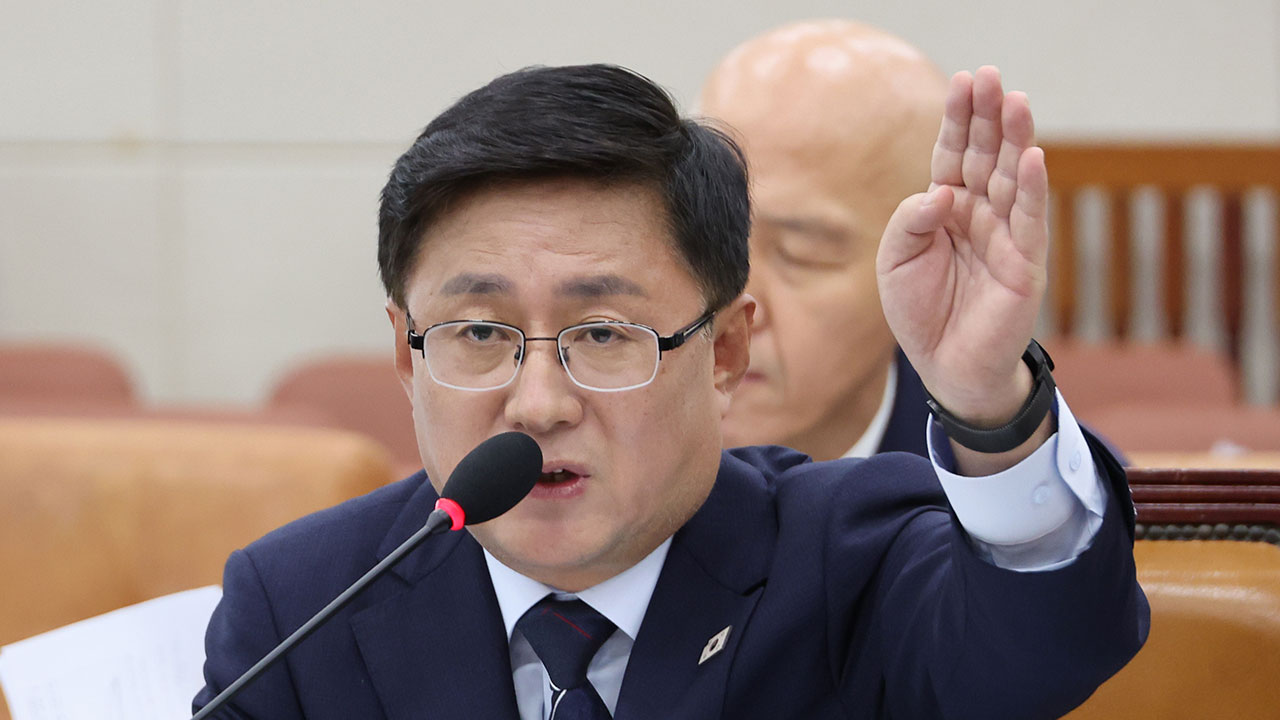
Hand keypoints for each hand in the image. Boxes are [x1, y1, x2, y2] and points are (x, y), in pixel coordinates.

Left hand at [876, 66, 1047, 431]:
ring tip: (1017, 101)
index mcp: (947, 209)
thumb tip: (940, 193)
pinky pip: (1030, 220)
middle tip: (992, 76)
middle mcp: (979, 214)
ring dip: (1016, 140)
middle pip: (986, 156)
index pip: (953, 155)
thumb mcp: (896, 263)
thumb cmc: (919, 312)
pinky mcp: (1025, 264)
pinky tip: (1034, 157)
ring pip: (1013, 179)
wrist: (945, 366)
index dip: (959, 120)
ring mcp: (1005, 236)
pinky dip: (1034, 189)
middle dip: (989, 116)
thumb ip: (910, 223)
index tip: (964, 81)